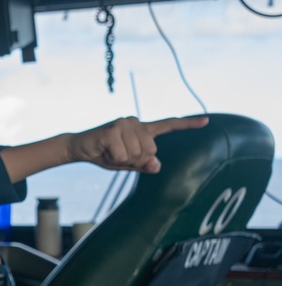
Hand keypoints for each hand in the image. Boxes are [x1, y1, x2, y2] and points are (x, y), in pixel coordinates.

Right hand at [67, 115, 208, 173]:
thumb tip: (156, 164)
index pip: (168, 125)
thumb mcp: (128, 163)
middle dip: (134, 160)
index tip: (207, 121)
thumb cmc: (105, 154)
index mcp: (142, 129)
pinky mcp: (113, 129)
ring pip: (137, 154)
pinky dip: (113, 158)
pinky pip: (123, 154)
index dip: (188, 124)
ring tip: (110, 152)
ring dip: (122, 160)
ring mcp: (125, 123)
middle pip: (150, 151)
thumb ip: (144, 164)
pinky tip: (104, 150)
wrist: (79, 147)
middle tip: (117, 155)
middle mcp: (136, 122)